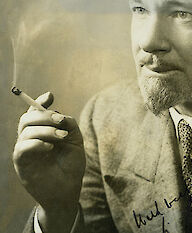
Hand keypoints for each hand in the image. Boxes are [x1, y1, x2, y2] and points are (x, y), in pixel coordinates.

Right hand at [13, 92, 85, 231]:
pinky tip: (50, 147)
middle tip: (60, 120)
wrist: (68, 189)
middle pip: (28, 118)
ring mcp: (25, 150)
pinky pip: (23, 147)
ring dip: (46, 130)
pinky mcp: (22, 163)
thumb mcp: (75, 140)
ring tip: (61, 137)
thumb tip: (59, 114)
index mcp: (43, 132)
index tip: (50, 96)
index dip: (39, 101)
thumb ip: (69, 124)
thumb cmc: (71, 165)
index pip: (35, 112)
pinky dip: (37, 143)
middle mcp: (31, 138)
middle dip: (45, 115)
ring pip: (26, 129)